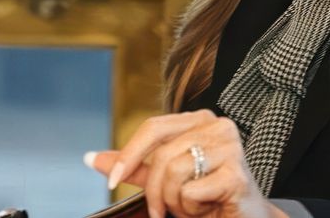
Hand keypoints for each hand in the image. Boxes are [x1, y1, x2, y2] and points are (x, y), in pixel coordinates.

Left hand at [84, 110, 285, 217]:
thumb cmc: (207, 197)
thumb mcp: (165, 179)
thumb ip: (133, 167)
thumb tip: (91, 158)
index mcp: (199, 120)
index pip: (153, 128)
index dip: (128, 155)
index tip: (112, 181)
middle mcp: (217, 126)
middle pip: (161, 155)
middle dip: (155, 190)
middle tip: (163, 210)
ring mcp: (230, 147)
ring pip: (174, 173)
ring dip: (176, 201)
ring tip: (192, 207)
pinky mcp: (237, 174)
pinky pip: (191, 192)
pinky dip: (192, 208)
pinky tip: (209, 208)